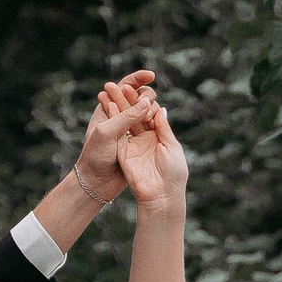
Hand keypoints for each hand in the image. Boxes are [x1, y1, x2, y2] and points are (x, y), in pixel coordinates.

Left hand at [76, 70, 151, 204]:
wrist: (96, 182)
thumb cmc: (95, 156)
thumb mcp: (107, 132)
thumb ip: (126, 116)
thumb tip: (147, 102)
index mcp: (107, 107)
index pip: (125, 85)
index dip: (138, 78)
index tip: (152, 75)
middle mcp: (119, 115)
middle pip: (140, 96)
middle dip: (147, 96)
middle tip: (148, 107)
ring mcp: (129, 128)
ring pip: (146, 111)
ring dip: (151, 110)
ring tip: (150, 118)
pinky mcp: (137, 141)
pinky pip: (150, 126)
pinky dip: (155, 122)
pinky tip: (158, 123)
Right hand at [118, 92, 186, 214]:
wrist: (161, 195)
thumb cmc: (173, 173)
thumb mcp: (172, 147)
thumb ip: (163, 128)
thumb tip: (159, 108)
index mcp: (159, 137)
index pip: (148, 113)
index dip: (141, 101)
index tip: (136, 87)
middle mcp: (145, 139)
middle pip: (134, 115)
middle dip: (126, 100)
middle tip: (117, 85)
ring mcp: (133, 146)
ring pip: (124, 122)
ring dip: (117, 106)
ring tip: (108, 90)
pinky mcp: (123, 153)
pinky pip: (118, 134)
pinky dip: (113, 120)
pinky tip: (108, 106)